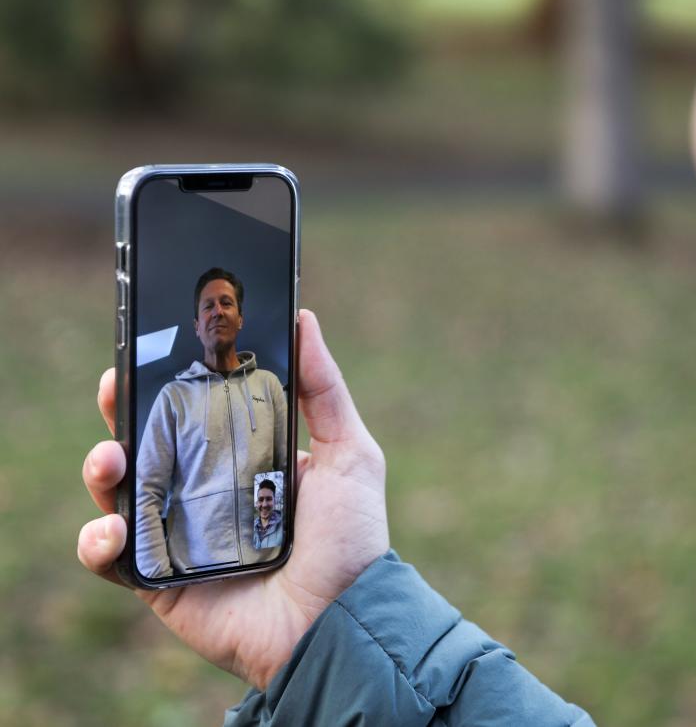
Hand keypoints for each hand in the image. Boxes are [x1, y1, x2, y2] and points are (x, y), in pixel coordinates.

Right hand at [77, 310, 388, 689]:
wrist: (340, 622)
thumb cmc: (351, 539)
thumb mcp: (350, 453)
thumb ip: (324, 389)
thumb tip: (304, 318)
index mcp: (247, 458)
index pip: (197, 410)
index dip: (170, 380)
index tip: (152, 350)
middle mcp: (208, 491)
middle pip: (149, 442)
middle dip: (122, 411)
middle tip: (115, 386)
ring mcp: (180, 534)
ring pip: (120, 491)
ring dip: (101, 468)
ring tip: (111, 459)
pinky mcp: (159, 580)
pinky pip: (111, 556)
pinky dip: (98, 540)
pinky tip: (115, 528)